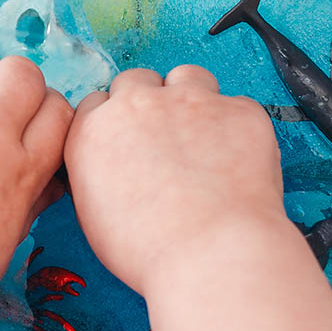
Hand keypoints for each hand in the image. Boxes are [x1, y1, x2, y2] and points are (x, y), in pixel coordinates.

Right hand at [64, 65, 287, 295]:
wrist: (211, 253)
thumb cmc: (151, 250)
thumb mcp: (94, 216)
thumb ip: (97, 174)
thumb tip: (114, 171)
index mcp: (94, 132)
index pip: (95, 104)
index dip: (113, 122)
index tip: (126, 140)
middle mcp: (138, 106)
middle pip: (136, 81)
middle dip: (147, 103)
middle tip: (163, 139)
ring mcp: (191, 101)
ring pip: (186, 76)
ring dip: (190, 97)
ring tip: (201, 136)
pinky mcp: (238, 110)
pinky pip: (236, 105)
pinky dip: (235, 127)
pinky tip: (236, 160)